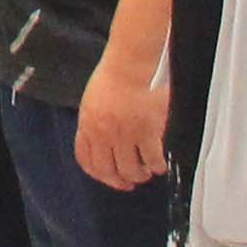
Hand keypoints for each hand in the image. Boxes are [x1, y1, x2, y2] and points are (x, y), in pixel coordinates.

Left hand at [76, 55, 169, 190]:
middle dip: (120, 181)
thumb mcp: (92, 103)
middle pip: (108, 171)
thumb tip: (99, 147)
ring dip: (140, 175)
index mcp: (88, 126)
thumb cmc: (113, 78)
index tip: (110, 178)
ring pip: (131, 170)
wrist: (130, 65)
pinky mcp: (146, 132)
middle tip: (130, 181)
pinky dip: (157, 166)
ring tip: (146, 172)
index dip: (99, 175)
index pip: (87, 162)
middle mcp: (103, 134)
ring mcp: (125, 135)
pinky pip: (152, 160)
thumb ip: (93, 125)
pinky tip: (159, 164)